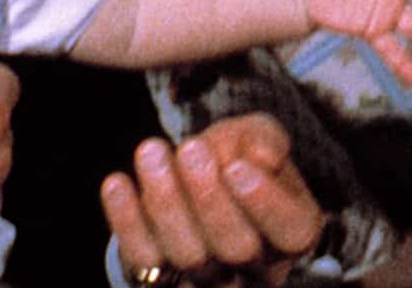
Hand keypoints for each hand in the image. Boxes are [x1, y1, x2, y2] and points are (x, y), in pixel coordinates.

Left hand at [101, 114, 321, 286]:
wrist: (198, 177)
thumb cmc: (237, 157)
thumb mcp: (258, 138)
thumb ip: (266, 139)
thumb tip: (262, 155)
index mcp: (293, 233)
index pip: (290, 230)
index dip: (265, 202)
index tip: (237, 166)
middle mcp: (254, 267)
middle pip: (237, 248)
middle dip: (210, 197)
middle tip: (191, 149)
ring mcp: (206, 279)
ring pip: (188, 256)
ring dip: (165, 201)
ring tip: (152, 152)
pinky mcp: (158, 277)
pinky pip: (142, 259)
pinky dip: (127, 221)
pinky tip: (118, 184)